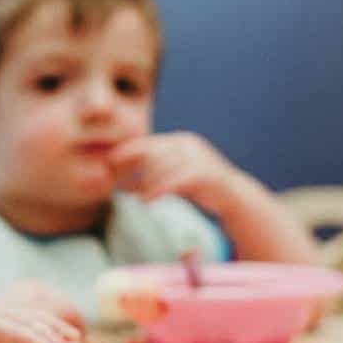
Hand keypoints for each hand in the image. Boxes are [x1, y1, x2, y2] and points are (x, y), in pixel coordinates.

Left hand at [111, 131, 245, 212]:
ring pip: (161, 168)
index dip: (127, 152)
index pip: (147, 143)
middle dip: (131, 168)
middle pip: (151, 154)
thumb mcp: (172, 178)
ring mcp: (197, 157)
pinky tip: (146, 201)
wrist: (234, 197)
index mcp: (180, 141)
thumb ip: (150, 177)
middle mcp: (188, 144)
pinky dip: (156, 191)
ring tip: (136, 197)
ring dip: (144, 183)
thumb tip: (121, 185)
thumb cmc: (199, 188)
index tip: (108, 162)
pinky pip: (173, 182)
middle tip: (115, 183)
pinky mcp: (203, 173)